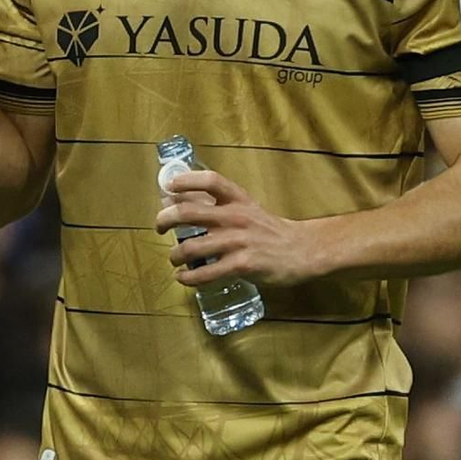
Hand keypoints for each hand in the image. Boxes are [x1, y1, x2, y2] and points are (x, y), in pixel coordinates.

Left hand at [156, 170, 324, 286]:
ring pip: (191, 248)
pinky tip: (183, 279)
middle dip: (165, 220)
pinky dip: (188, 278)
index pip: (210, 180)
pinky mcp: (242, 265)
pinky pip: (206, 273)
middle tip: (158, 227)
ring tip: (173, 259)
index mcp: (238, 199)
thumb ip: (217, 205)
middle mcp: (236, 216)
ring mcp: (238, 241)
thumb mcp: (246, 208)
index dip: (185, 181)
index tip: (167, 187)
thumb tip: (176, 200)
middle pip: (189, 212)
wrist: (301, 250)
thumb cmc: (268, 230)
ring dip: (174, 256)